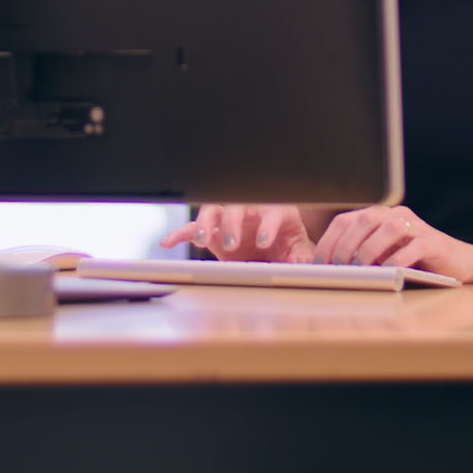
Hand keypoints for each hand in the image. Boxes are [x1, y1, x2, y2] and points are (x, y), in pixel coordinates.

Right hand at [159, 204, 314, 263]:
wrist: (277, 246)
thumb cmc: (288, 242)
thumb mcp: (299, 249)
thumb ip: (300, 256)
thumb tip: (305, 266)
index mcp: (276, 210)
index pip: (271, 212)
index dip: (267, 226)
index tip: (264, 242)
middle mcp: (249, 209)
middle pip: (236, 206)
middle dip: (232, 223)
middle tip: (232, 243)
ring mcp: (228, 219)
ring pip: (212, 211)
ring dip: (205, 223)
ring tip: (201, 239)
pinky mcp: (213, 232)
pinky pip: (192, 228)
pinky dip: (179, 233)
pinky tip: (167, 242)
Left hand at [312, 205, 472, 282]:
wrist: (459, 265)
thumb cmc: (414, 265)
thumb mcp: (382, 257)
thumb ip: (360, 256)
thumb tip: (329, 271)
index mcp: (379, 216)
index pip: (346, 220)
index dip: (330, 241)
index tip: (320, 264)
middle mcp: (396, 215)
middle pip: (364, 219)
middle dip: (346, 245)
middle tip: (338, 268)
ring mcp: (417, 226)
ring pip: (388, 228)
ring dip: (370, 249)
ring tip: (361, 269)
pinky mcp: (434, 242)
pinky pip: (413, 246)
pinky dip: (397, 259)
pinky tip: (388, 272)